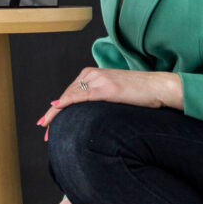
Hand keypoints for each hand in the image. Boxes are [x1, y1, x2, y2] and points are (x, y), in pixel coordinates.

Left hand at [37, 68, 183, 136]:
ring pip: (70, 96)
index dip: (57, 108)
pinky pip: (82, 96)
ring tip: (48, 128)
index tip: (48, 122)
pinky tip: (58, 109)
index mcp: (93, 73)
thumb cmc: (140, 93)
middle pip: (66, 95)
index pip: (69, 92)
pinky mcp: (107, 89)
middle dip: (53, 114)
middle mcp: (93, 74)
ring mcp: (100, 80)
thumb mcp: (114, 92)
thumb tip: (86, 113)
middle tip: (44, 129)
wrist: (158, 87)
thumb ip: (98, 97)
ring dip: (56, 113)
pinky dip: (68, 103)